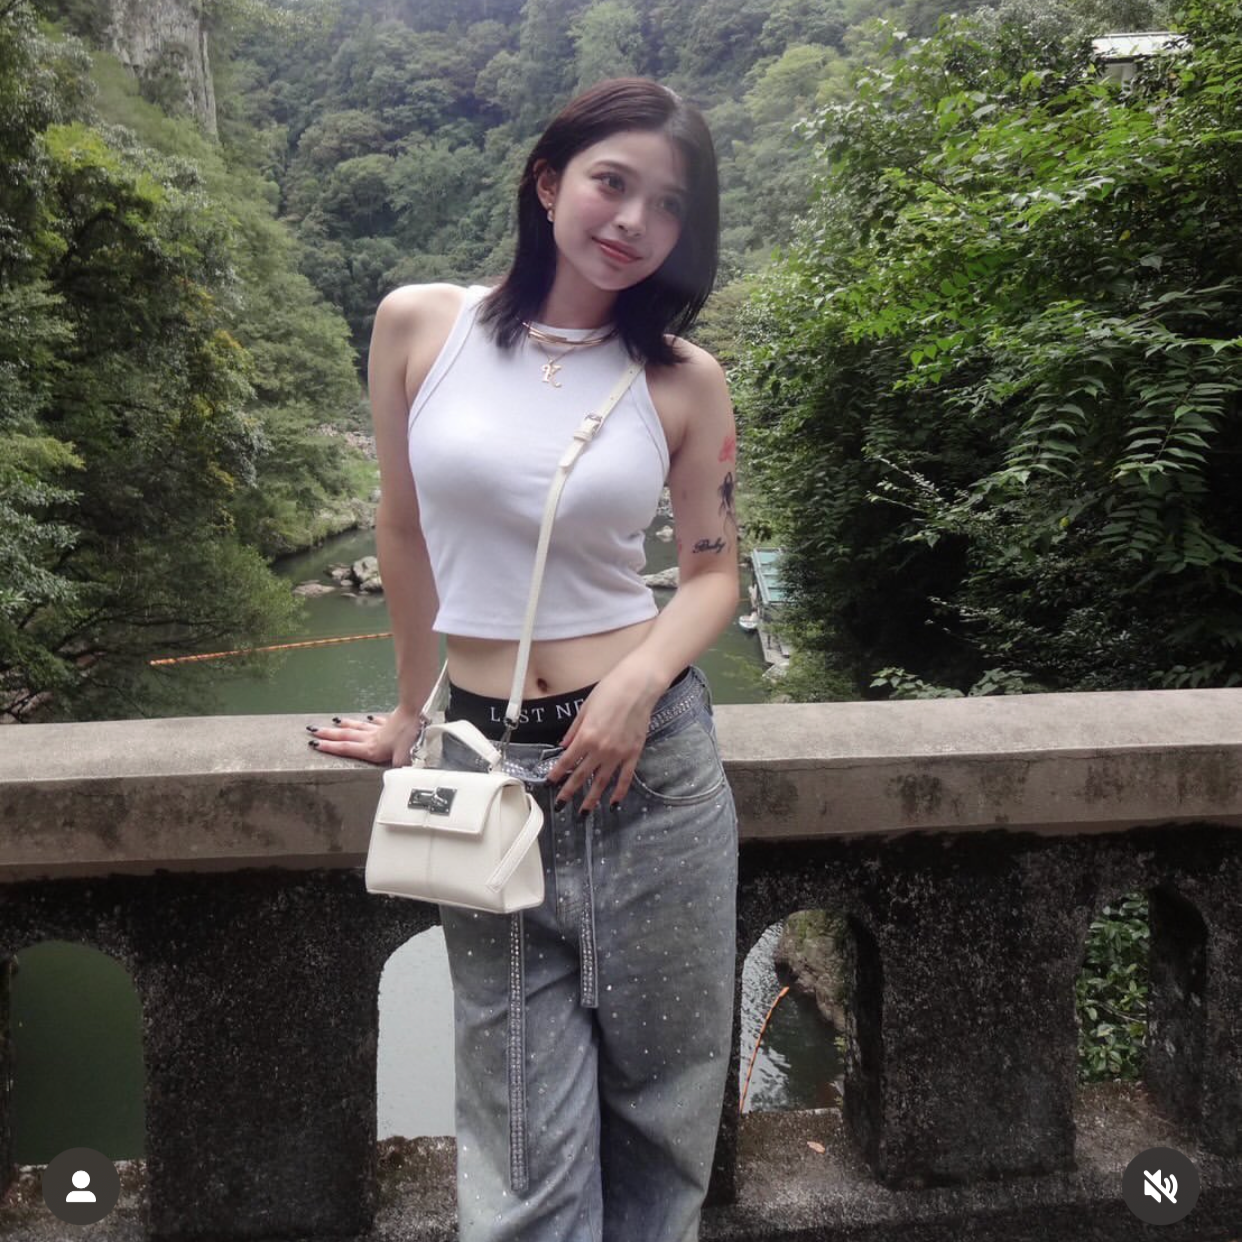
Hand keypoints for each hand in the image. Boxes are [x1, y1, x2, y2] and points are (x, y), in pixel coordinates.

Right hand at [306, 702, 423, 767]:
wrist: (415, 714)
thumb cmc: (408, 736)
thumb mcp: (403, 759)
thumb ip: (398, 770)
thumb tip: (397, 780)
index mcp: (371, 749)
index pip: (346, 748)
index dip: (330, 748)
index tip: (315, 745)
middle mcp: (371, 738)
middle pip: (346, 736)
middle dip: (329, 734)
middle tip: (313, 730)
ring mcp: (379, 728)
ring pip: (358, 727)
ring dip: (345, 725)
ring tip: (334, 722)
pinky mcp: (389, 721)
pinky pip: (376, 721)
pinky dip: (370, 720)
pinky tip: (368, 717)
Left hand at [545, 666, 662, 812]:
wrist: (638, 687)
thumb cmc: (610, 691)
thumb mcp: (585, 708)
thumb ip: (574, 730)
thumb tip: (564, 746)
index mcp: (586, 736)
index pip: (566, 761)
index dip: (556, 775)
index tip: (549, 785)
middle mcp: (600, 749)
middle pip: (581, 776)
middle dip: (569, 792)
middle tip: (560, 806)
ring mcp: (618, 754)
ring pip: (602, 782)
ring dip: (592, 799)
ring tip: (584, 813)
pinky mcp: (634, 753)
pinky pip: (625, 777)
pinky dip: (619, 792)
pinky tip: (613, 803)